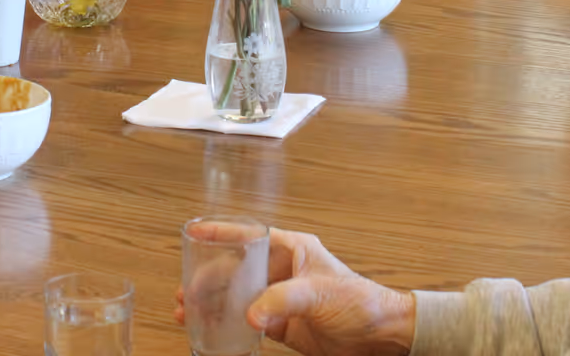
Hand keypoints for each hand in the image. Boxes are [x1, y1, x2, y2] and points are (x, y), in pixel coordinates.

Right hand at [174, 228, 413, 355]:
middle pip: (234, 269)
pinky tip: (213, 331)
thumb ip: (283, 300)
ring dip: (212, 304)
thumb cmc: (362, 303)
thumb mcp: (321, 293)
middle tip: (187, 293)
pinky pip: (247, 322)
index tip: (193, 232)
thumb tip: (251, 314)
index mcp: (290, 249)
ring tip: (188, 313)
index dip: (219, 232)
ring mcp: (279, 298)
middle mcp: (280, 271)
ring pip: (236, 296)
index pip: (248, 235)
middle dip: (207, 279)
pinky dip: (228, 326)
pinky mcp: (281, 324)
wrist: (382, 337)